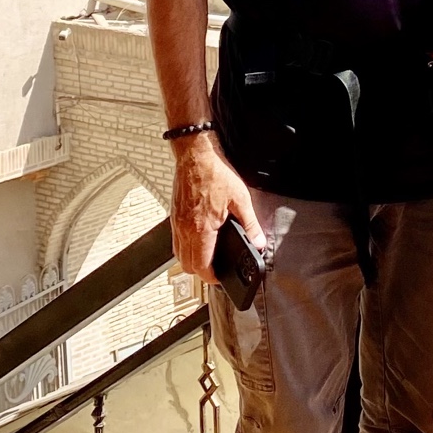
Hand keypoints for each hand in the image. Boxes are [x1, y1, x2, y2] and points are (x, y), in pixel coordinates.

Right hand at [169, 135, 263, 280]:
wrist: (195, 155)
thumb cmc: (215, 173)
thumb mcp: (241, 199)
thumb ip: (250, 224)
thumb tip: (258, 241)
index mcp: (202, 229)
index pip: (201, 266)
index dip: (211, 277)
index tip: (220, 278)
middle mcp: (185, 229)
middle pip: (187, 265)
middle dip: (200, 272)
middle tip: (215, 270)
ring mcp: (177, 223)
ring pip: (178, 254)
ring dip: (191, 261)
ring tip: (206, 258)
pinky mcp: (174, 215)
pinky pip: (175, 241)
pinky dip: (184, 247)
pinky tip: (197, 240)